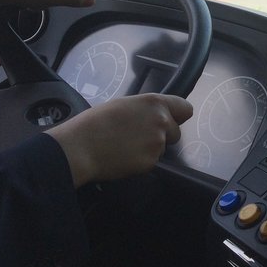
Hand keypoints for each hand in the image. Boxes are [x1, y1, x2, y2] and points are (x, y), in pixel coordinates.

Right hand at [45, 94, 193, 187]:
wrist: (80, 147)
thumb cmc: (95, 122)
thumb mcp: (124, 105)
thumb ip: (145, 110)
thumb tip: (153, 116)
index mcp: (155, 103)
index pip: (185, 109)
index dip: (178, 116)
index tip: (171, 121)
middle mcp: (162, 121)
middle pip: (176, 132)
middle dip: (163, 136)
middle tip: (139, 137)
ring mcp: (158, 143)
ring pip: (162, 148)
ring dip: (150, 149)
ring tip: (126, 147)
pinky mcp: (150, 162)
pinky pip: (151, 162)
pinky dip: (141, 162)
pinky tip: (123, 157)